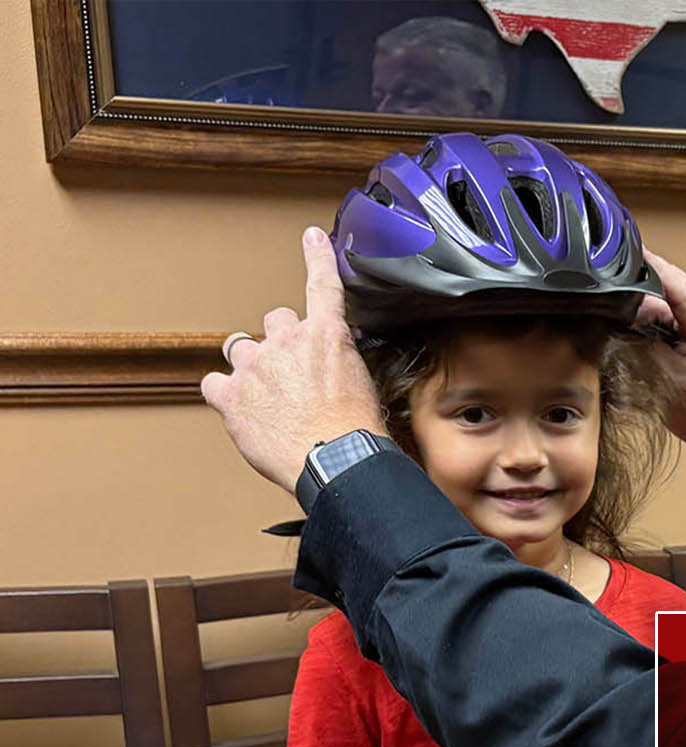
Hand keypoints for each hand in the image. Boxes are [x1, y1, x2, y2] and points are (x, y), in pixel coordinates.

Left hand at [202, 228, 386, 493]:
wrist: (335, 461)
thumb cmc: (354, 432)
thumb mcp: (362, 386)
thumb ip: (339, 364)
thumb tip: (330, 368)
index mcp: (326, 336)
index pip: (322, 285)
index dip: (317, 256)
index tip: (311, 237)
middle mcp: (287, 342)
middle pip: (274, 322)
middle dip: (279, 342)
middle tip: (289, 373)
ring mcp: (255, 367)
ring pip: (240, 349)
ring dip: (249, 366)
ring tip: (264, 395)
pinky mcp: (230, 395)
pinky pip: (213, 383)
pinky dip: (223, 394)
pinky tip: (240, 410)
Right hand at [635, 249, 685, 469]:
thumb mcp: (662, 377)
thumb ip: (639, 342)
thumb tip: (617, 316)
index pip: (678, 283)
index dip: (649, 265)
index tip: (624, 252)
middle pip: (671, 286)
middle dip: (639, 283)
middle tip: (607, 281)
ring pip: (667, 299)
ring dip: (642, 302)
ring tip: (615, 308)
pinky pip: (669, 313)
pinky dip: (649, 315)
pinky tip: (630, 321)